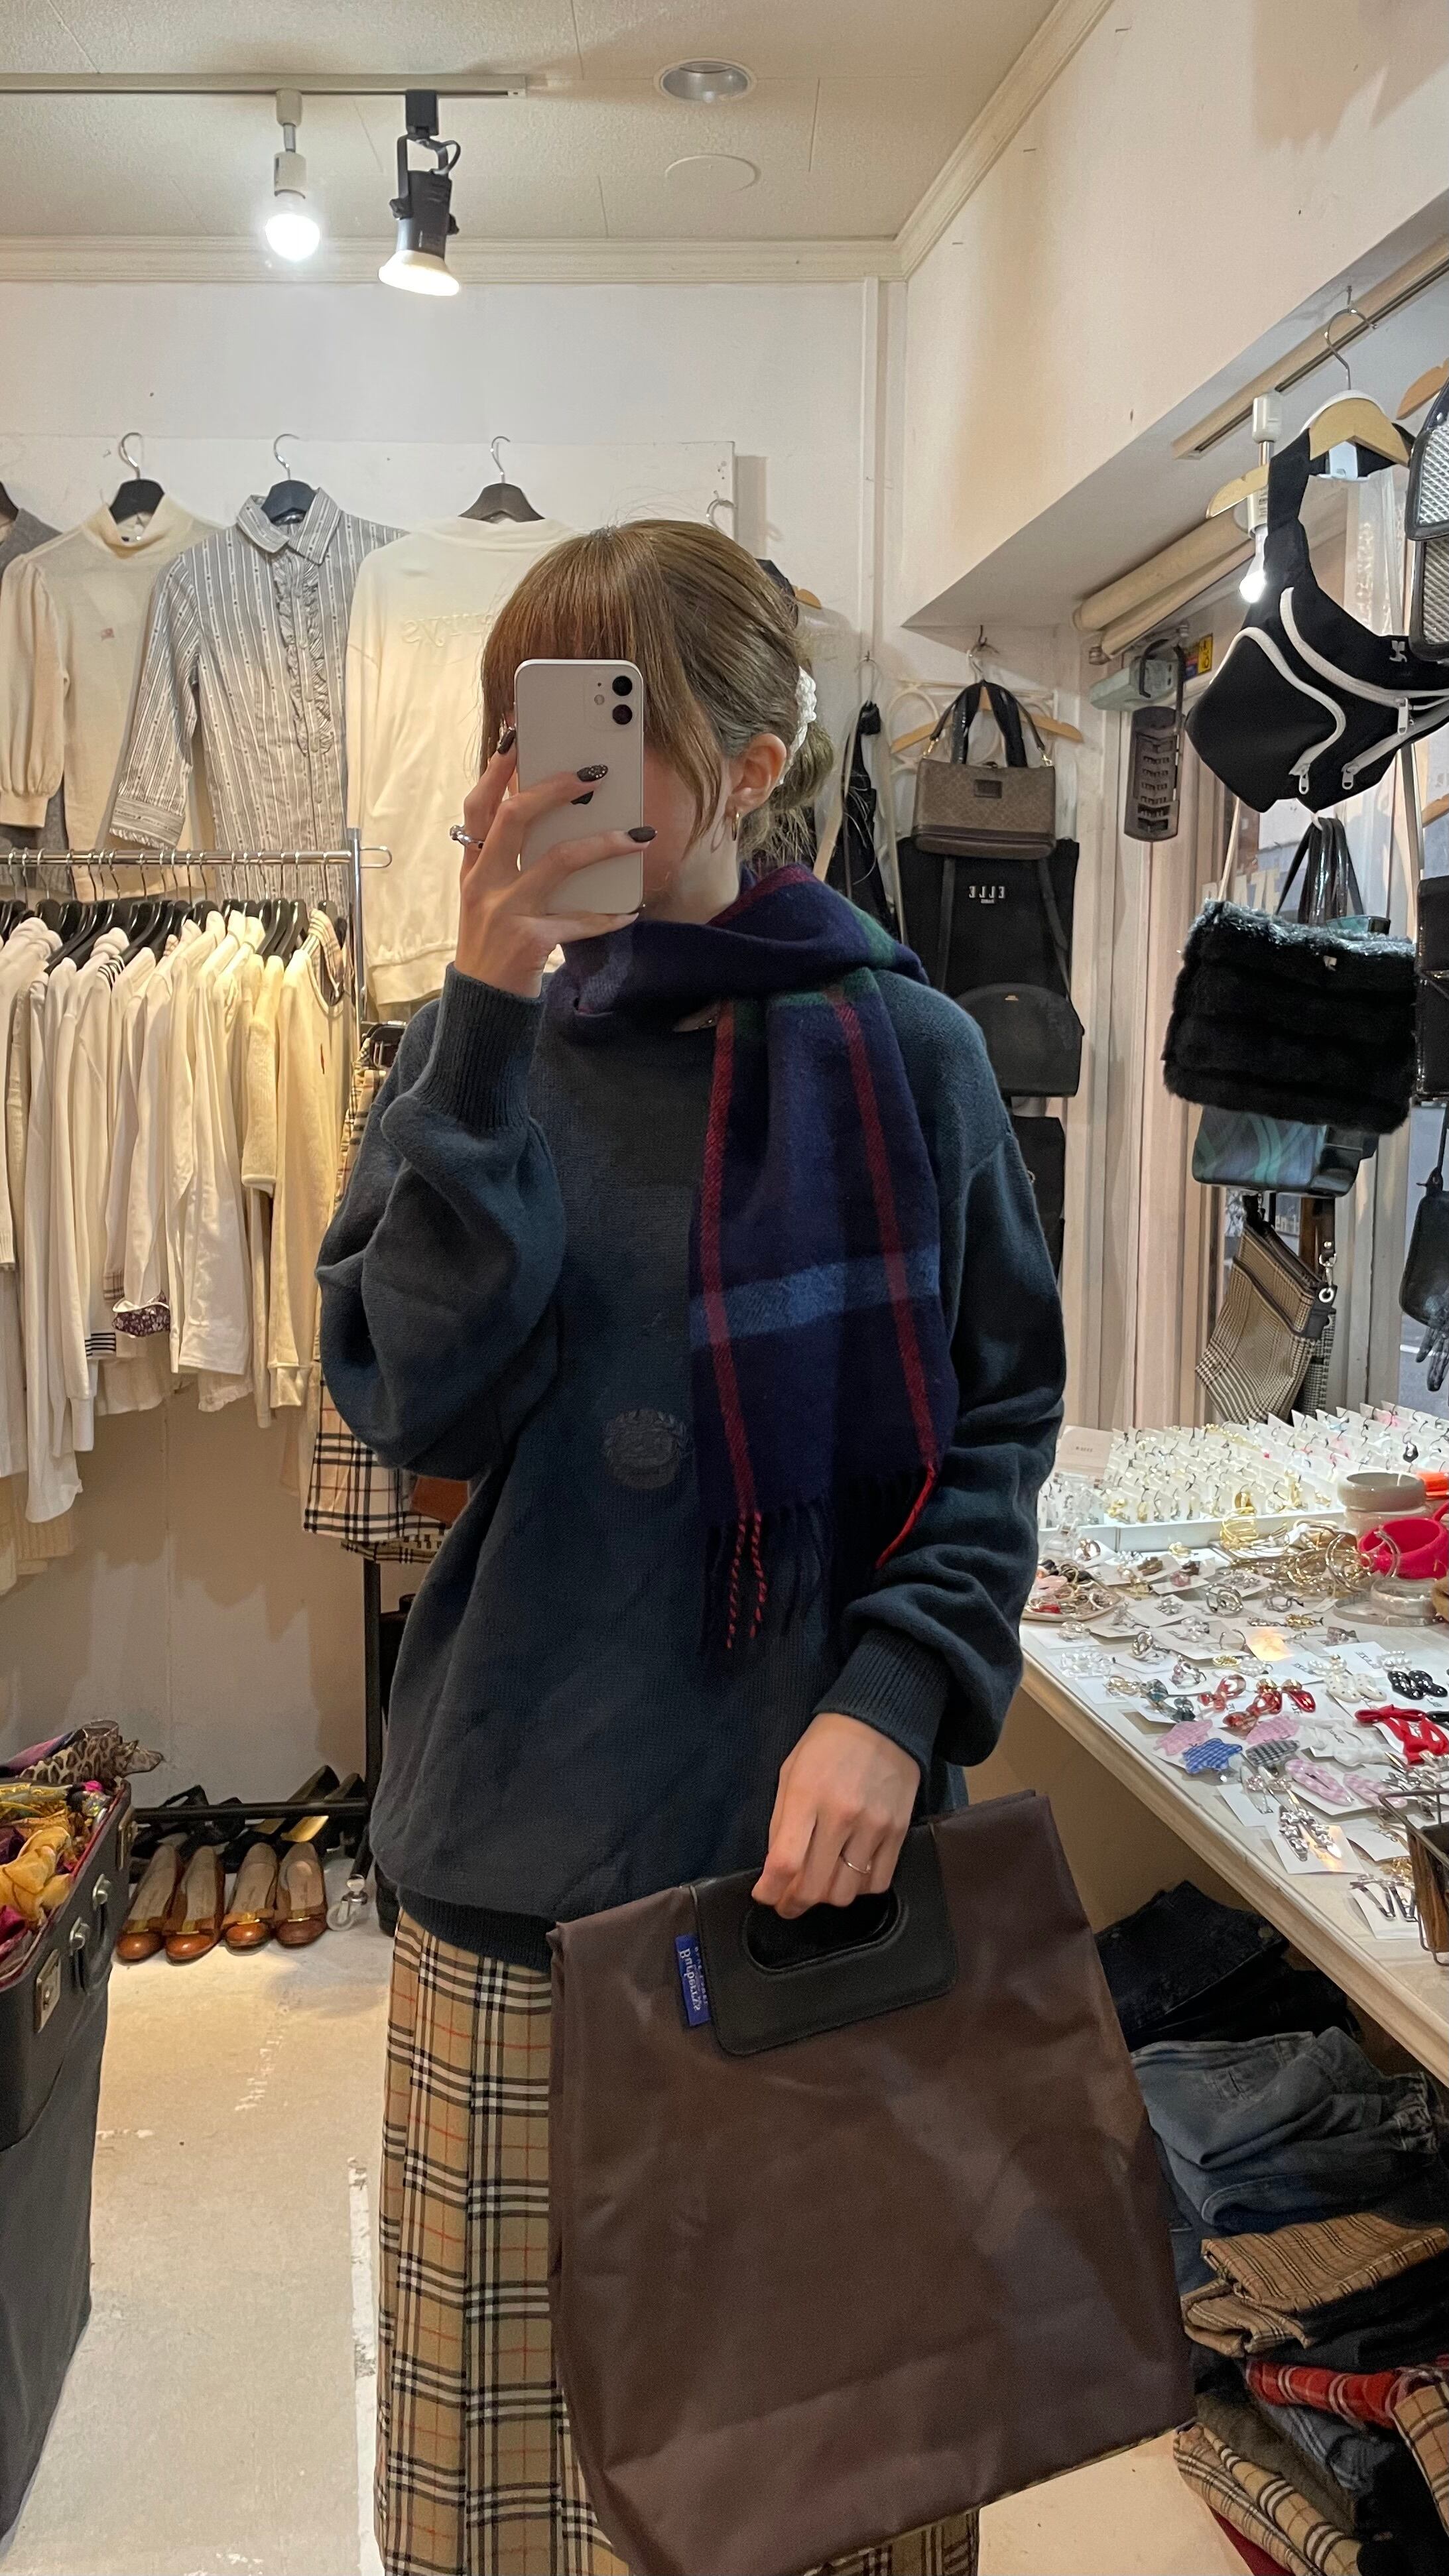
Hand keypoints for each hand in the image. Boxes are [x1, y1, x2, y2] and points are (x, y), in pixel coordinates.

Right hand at [454, 738, 646, 998]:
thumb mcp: (487, 897)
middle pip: (515, 817)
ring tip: (638, 837)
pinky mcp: (530, 940)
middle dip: (555, 788)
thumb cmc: (492, 943)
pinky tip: (630, 911)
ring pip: (558, 861)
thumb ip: (506, 860)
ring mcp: (505, 911)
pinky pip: (579, 921)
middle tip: (595, 773)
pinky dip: (608, 915)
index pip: (479, 805)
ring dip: (603, 844)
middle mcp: (484, 883)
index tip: (519, 736)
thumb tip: (548, 816)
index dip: (498, 769)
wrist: (481, 1002)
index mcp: (473, 867)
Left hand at [752, 1713, 919, 1917]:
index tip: (764, 1895)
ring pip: (846, 1893)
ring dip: (826, 1898)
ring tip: (819, 1883)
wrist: (882, 1720)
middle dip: (794, 1904)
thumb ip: (781, 1823)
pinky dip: (859, 1888)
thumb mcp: (790, 1773)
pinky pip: (878, 1882)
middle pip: (815, 1887)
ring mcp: (875, 1826)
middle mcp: (842, 1816)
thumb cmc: (826, 1745)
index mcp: (807, 1796)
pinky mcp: (900, 1832)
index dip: (770, 1891)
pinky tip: (849, 1873)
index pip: (786, 1862)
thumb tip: (776, 1870)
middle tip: (787, 1901)